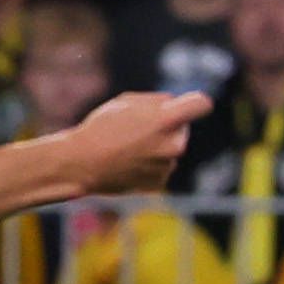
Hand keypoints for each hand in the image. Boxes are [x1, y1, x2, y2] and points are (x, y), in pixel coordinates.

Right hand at [61, 91, 209, 194]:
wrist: (81, 163)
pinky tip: (128, 162)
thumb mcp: (127, 102)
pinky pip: (162, 166)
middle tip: (137, 129)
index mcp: (166, 120)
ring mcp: (168, 166)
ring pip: (170, 148)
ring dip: (157, 146)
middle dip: (167, 126)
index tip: (191, 105)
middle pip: (182, 128)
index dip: (196, 103)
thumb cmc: (101, 128)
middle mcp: (173, 144)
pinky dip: (149, 164)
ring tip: (127, 147)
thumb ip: (158, 101)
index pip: (201, 105)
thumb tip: (177, 104)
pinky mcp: (161, 182)